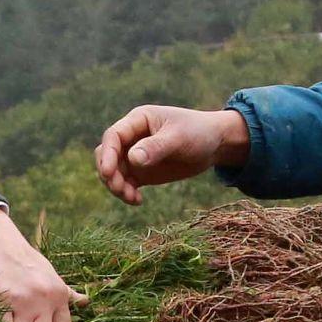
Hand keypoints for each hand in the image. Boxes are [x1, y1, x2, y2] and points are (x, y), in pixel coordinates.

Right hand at [96, 104, 250, 203]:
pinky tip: (138, 200)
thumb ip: (156, 147)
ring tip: (132, 198)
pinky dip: (127, 193)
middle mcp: (132, 137)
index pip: (113, 136)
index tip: (108, 173)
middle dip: (109, 173)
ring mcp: (136, 155)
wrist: (215, 144)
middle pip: (107, 155)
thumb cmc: (198, 132)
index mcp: (138, 121)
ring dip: (117, 186)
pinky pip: (126, 183)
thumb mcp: (178, 138)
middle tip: (121, 189)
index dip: (108, 155)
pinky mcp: (142, 171)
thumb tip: (132, 159)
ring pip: (114, 172)